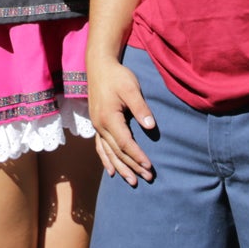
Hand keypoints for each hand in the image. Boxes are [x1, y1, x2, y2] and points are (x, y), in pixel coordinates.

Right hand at [88, 55, 154, 186]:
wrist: (99, 66)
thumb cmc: (117, 76)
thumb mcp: (131, 88)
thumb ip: (140, 108)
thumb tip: (151, 126)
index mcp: (109, 118)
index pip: (124, 143)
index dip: (136, 156)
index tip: (148, 166)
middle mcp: (100, 125)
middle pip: (117, 151)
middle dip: (132, 166)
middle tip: (147, 178)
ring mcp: (97, 126)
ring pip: (108, 152)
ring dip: (120, 167)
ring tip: (132, 181)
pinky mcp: (97, 124)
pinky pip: (100, 147)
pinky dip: (106, 160)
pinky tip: (111, 171)